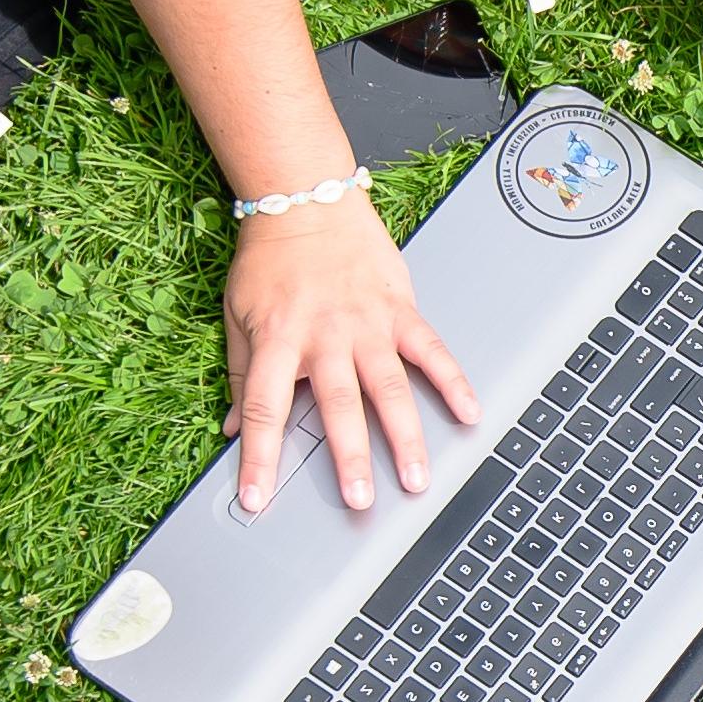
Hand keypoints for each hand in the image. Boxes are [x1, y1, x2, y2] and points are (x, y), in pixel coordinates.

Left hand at [226, 197, 480, 517]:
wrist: (305, 200)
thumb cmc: (270, 259)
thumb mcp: (238, 316)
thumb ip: (240, 374)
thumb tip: (233, 429)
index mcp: (279, 339)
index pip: (264, 409)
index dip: (259, 458)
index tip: (257, 498)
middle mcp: (325, 335)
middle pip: (338, 405)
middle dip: (349, 456)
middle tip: (359, 501)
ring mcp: (367, 323)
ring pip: (389, 387)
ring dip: (406, 436)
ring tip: (418, 478)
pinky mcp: (399, 310)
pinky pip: (430, 350)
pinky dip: (452, 381)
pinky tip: (470, 413)